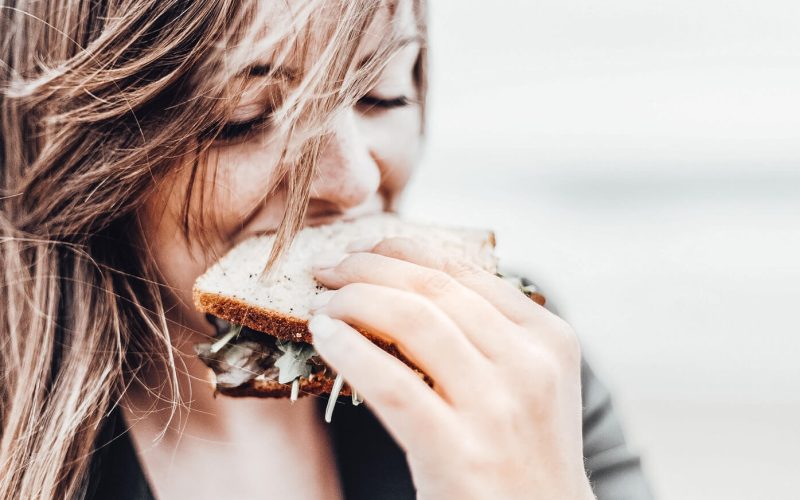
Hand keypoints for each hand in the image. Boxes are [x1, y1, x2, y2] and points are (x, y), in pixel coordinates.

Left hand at [308, 237, 593, 499]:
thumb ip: (486, 331)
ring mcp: (497, 407)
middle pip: (433, 286)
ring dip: (354, 300)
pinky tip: (324, 338)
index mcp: (547, 336)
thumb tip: (404, 282)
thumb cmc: (520, 452)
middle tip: (328, 269)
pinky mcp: (459, 451)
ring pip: (413, 319)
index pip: (463, 269)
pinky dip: (349, 351)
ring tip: (323, 303)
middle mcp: (529, 363)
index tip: (362, 250)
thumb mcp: (526, 382)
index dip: (401, 249)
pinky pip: (391, 383)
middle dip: (368, 266)